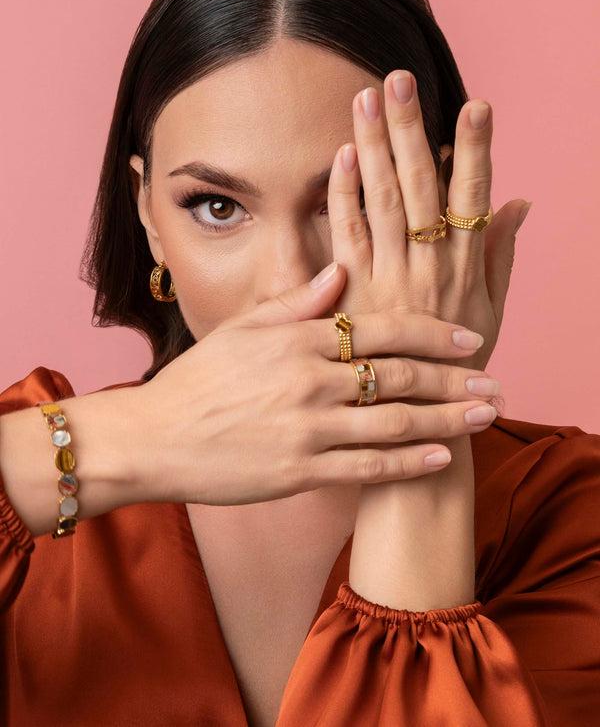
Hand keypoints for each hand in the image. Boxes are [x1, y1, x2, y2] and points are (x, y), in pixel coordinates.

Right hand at [136, 266, 499, 506]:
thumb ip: (296, 301)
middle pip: (400, 375)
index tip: (468, 338)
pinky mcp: (301, 470)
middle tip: (494, 381)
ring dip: (448, 419)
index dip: (433, 333)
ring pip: (395, 422)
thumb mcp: (243, 328)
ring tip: (485, 415)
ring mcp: (308, 428)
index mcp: (299, 339)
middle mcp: (310, 380)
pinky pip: (368, 466)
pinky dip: (410, 462)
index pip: (382, 329)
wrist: (155, 437)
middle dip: (455, 378)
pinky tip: (442, 457)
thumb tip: (341, 270)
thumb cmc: (198, 380)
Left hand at [327, 70, 529, 388]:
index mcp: (467, 268)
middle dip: (412, 130)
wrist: (411, 423)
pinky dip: (345, 195)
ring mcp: (389, 279)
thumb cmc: (456, 366)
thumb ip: (502, 254)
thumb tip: (518, 202)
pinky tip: (344, 156)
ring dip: (375, 148)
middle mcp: (429, 267)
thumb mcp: (491, 311)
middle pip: (420, 187)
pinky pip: (348, 236)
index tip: (475, 105)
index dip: (474, 151)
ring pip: (382, 202)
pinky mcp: (353, 293)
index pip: (472, 198)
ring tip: (369, 99)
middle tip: (400, 80)